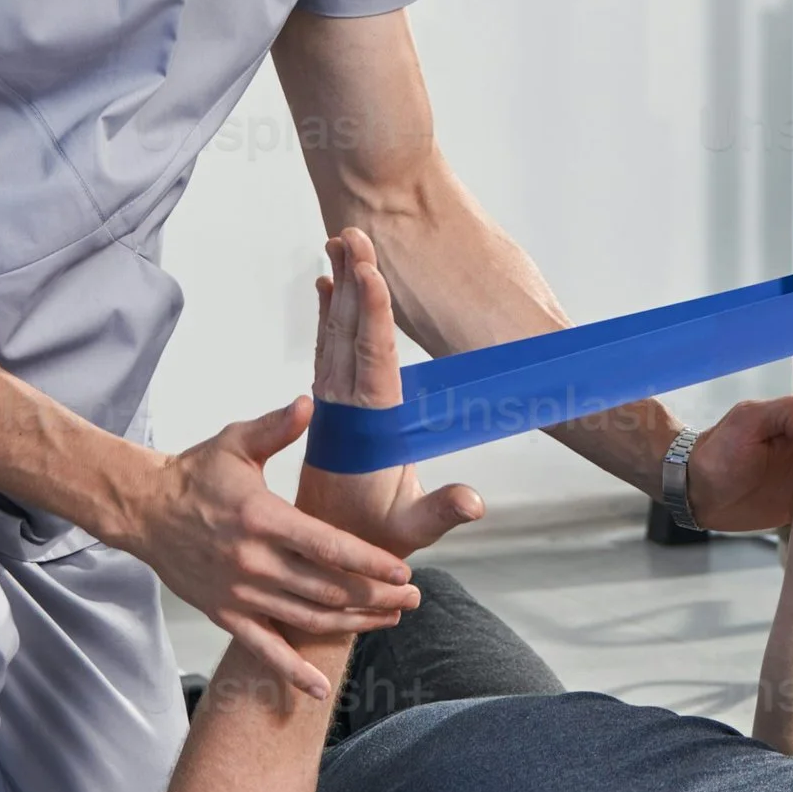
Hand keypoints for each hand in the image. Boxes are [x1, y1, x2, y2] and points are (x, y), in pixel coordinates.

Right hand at [125, 397, 422, 698]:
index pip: (328, 546)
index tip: (402, 572)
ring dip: (351, 624)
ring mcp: (239, 592)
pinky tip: (318, 690)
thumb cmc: (195, 474)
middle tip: (411, 599)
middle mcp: (254, 561)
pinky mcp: (224, 613)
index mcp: (263, 518)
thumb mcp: (236, 442)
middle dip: (375, 597)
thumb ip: (277, 427)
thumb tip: (309, 403)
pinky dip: (291, 673)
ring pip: (306, 617)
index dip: (369, 562)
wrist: (142, 509)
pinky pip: (262, 648)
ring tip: (389, 622)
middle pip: (327, 587)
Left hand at [303, 228, 486, 569]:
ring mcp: (333, 405)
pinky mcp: (331, 407)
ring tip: (341, 242)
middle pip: (349, 333)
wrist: (318, 559)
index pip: (372, 363)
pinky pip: (330, 350)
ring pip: (336, 334)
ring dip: (342, 288)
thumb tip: (474, 502)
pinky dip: (330, 315)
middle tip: (354, 233)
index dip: (374, 318)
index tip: (371, 275)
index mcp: (367, 428)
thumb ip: (440, 513)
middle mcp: (344, 408)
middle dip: (354, 282)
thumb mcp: (410, 532)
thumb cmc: (372, 544)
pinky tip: (329, 285)